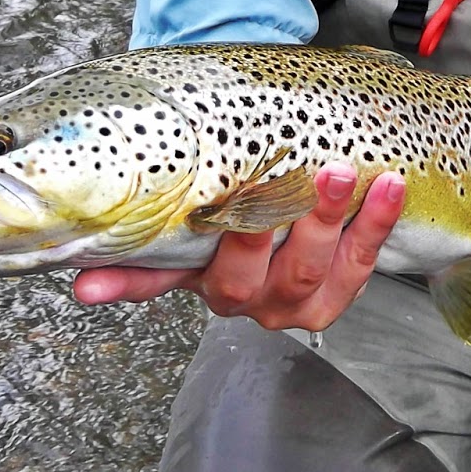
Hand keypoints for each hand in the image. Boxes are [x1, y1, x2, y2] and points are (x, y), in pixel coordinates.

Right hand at [72, 162, 404, 331]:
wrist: (298, 202)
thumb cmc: (238, 196)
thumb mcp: (197, 205)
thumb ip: (154, 224)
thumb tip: (83, 269)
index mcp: (196, 275)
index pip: (156, 279)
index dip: (124, 282)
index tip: (92, 282)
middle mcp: (242, 296)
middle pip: (248, 275)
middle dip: (266, 226)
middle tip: (278, 179)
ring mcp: (292, 298)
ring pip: (309, 270)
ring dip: (328, 221)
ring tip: (342, 173)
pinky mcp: (338, 292)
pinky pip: (361, 261)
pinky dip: (376, 222)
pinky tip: (388, 186)